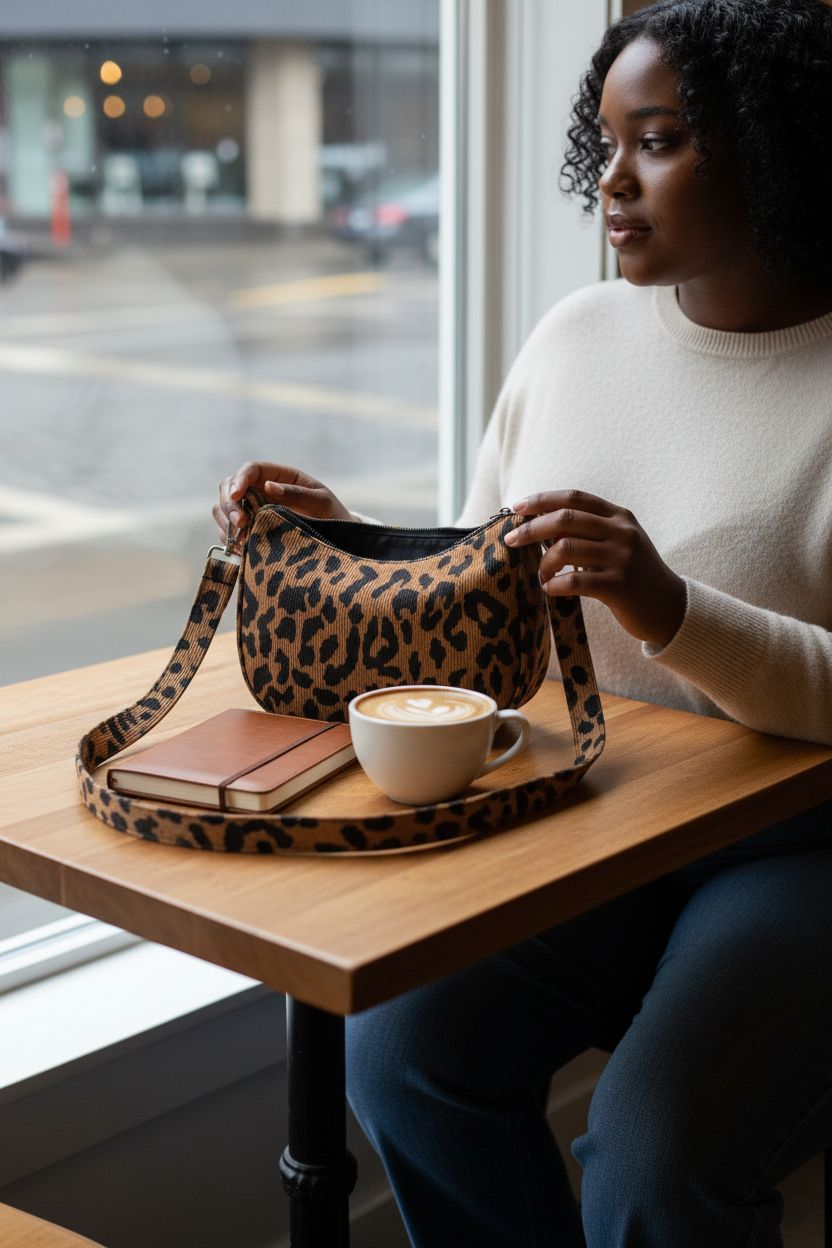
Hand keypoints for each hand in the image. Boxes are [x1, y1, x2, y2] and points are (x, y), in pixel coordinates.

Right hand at [213, 461, 351, 546]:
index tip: (237, 494)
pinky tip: (242, 548)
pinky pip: (228, 532)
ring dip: (226, 521)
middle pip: (228, 488)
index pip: (250, 469)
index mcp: (278, 476)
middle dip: (228, 503)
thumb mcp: (321, 502)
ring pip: (223, 509)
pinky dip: (229, 539)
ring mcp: (252, 511)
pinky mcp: (249, 531)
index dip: (239, 479)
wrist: (338, 540)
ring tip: (242, 537)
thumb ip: (297, 494)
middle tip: (240, 522)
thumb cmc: (332, 515)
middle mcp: (260, 491)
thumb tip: (268, 486)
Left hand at [504, 489, 685, 647]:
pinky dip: (555, 585)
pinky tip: (551, 589)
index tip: (517, 507)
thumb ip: (588, 532)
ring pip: (566, 549)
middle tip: (511, 540)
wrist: (669, 607)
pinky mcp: (619, 586)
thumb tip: (540, 527)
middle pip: (565, 519)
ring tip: (541, 575)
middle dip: (531, 528)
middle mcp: (622, 532)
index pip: (574, 498)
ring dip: (543, 563)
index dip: (542, 500)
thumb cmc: (634, 576)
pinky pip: (575, 581)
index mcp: (619, 517)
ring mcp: (622, 558)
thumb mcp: (618, 544)